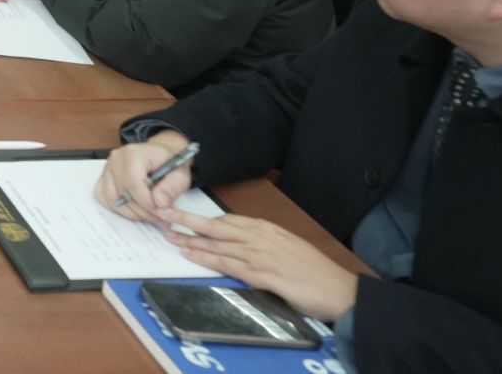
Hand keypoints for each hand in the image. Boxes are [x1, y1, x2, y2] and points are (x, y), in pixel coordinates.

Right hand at [95, 131, 193, 221]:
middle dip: (144, 211)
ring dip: (133, 213)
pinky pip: (106, 199)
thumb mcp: (180, 174)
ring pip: (113, 200)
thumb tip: (159, 203)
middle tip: (161, 216)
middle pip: (123, 193)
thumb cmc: (169, 162)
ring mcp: (108, 169)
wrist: (161, 155)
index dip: (146, 202)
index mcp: (134, 153)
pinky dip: (120, 209)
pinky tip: (136, 208)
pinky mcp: (104, 179)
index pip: (132, 182)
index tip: (161, 211)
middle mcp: (116, 159)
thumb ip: (172, 188)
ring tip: (151, 213)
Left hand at [160, 209, 360, 321]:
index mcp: (267, 229)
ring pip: (216, 242)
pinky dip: (205, 257)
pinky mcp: (261, 273)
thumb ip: (265, 244)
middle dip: (188, 219)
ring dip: (190, 238)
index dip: (203, 218)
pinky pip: (226, 263)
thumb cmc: (315, 271)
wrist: (338, 289)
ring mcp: (259, 254)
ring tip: (168, 234)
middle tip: (163, 214)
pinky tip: (190, 255)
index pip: (228, 220)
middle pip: (216, 225)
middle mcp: (260, 237)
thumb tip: (244, 246)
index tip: (184, 214)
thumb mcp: (288, 248)